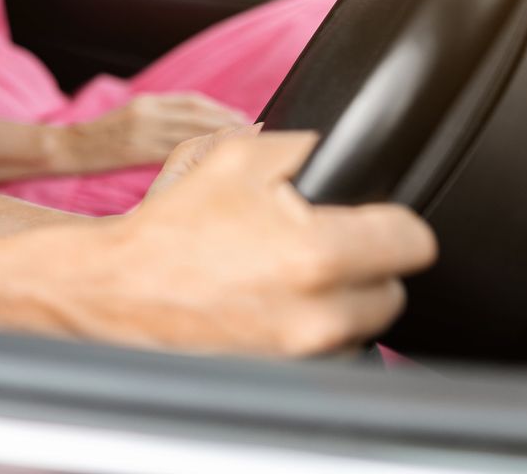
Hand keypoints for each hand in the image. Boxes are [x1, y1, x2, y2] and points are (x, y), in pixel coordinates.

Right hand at [0, 131, 436, 355]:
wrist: (113, 291)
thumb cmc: (166, 227)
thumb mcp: (231, 156)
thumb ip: (300, 145)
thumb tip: (340, 148)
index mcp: (317, 255)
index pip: (413, 240)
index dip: (389, 220)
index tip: (368, 219)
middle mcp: (320, 316)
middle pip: (393, 289)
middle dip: (361, 264)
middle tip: (312, 245)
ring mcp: (304, 357)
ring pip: (362, 326)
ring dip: (338, 303)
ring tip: (286, 277)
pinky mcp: (287, 381)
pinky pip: (328, 354)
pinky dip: (310, 332)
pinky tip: (272, 306)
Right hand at [52, 93, 247, 174]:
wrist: (65, 147)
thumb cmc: (96, 140)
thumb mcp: (126, 120)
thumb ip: (154, 119)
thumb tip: (186, 128)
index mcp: (145, 101)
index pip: (191, 101)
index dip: (218, 108)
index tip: (239, 115)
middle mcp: (147, 111)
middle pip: (197, 113)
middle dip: (227, 120)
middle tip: (253, 129)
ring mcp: (143, 130)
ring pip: (191, 130)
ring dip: (220, 136)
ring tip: (243, 143)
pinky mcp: (137, 150)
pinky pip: (175, 150)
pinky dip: (198, 152)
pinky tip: (215, 158)